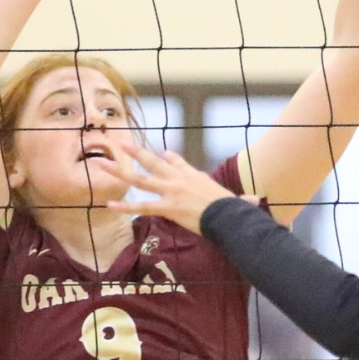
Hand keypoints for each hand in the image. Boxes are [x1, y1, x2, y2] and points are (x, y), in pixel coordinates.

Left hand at [101, 142, 240, 232]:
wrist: (229, 215)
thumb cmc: (234, 210)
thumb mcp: (236, 200)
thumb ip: (242, 200)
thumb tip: (255, 201)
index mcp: (194, 176)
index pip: (177, 163)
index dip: (168, 158)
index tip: (162, 153)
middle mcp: (179, 180)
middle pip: (153, 163)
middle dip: (136, 153)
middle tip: (122, 143)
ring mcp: (171, 192)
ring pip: (140, 179)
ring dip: (120, 171)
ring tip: (103, 164)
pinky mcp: (167, 207)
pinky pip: (142, 206)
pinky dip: (125, 206)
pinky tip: (110, 204)